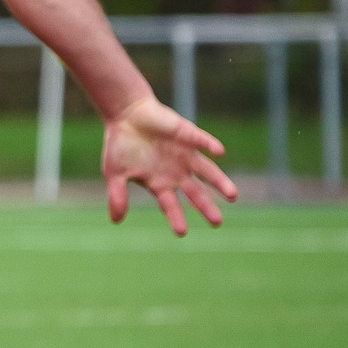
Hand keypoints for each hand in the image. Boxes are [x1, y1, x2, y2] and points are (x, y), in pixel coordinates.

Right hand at [101, 96, 237, 235]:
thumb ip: (117, 195)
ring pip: (207, 172)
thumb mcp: (114, 173)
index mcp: (160, 183)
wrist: (126, 114)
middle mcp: (177, 172)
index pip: (170, 205)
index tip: (182, 233)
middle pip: (196, 193)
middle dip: (206, 207)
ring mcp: (185, 155)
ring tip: (233, 196)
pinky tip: (219, 153)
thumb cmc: (120, 144)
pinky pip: (202, 141)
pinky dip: (210, 146)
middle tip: (217, 223)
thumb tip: (116, 221)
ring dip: (219, 183)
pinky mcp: (188, 135)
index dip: (176, 217)